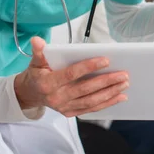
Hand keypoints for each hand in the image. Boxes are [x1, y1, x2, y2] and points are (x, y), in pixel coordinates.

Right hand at [14, 37, 128, 116]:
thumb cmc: (36, 75)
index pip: (72, 74)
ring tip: (124, 84)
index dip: (89, 67)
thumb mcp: (35, 61)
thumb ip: (39, 51)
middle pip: (86, 89)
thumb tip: (37, 40)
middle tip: (123, 74)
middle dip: (107, 81)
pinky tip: (119, 97)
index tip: (106, 60)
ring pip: (91, 101)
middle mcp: (57, 98)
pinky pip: (91, 109)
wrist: (29, 94)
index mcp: (48, 83)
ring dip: (110, 93)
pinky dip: (107, 103)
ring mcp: (64, 107)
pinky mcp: (70, 112)